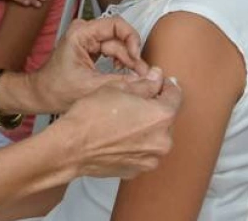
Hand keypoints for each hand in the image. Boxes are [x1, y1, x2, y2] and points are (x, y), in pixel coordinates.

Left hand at [29, 17, 150, 112]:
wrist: (41, 95)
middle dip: (131, 55)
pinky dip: (120, 61)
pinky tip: (124, 73)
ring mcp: (87, 38)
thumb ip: (121, 82)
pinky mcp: (90, 47)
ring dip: (127, 60)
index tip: (138, 58)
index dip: (131, 38)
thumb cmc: (57, 90)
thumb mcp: (92, 87)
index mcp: (81, 34)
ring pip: (117, 44)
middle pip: (118, 36)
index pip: (116, 24)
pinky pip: (111, 50)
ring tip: (136, 77)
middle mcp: (84, 31)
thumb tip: (147, 79)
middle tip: (143, 74)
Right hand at [53, 77, 182, 179]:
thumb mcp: (119, 88)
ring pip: (155, 135)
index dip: (165, 85)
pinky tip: (118, 134)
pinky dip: (136, 142)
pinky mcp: (138, 170)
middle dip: (153, 107)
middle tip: (133, 100)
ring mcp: (150, 158)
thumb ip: (145, 83)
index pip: (175, 95)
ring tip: (122, 119)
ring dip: (145, 126)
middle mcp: (162, 141)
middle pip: (166, 117)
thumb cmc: (91, 116)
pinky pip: (143, 151)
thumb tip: (157, 77)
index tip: (157, 82)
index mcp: (161, 116)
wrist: (71, 146)